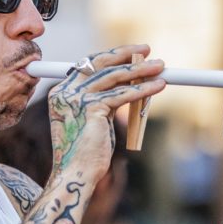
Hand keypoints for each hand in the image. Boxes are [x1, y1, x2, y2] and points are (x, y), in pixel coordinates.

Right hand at [47, 45, 164, 178]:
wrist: (77, 174)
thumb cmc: (88, 152)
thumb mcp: (94, 119)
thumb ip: (104, 100)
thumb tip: (128, 82)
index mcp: (62, 92)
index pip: (89, 64)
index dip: (113, 56)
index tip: (133, 52)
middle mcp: (65, 91)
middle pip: (99, 63)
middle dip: (126, 54)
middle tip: (148, 50)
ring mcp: (77, 98)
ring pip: (115, 77)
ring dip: (141, 70)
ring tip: (160, 67)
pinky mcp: (91, 108)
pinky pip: (123, 94)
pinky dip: (143, 89)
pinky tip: (158, 86)